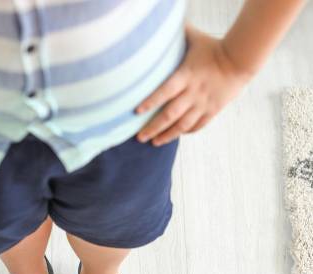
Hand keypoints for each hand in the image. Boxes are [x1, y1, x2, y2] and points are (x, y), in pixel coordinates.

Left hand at [135, 24, 252, 145]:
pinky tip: (176, 135)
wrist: (241, 60)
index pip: (165, 91)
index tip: (136, 112)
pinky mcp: (213, 110)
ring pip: (182, 125)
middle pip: (170, 114)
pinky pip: (197, 126)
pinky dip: (185, 132)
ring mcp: (203, 104)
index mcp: (186, 75)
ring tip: (153, 142)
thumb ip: (176, 38)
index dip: (150, 102)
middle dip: (153, 127)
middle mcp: (193, 92)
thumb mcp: (194, 40)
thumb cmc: (213, 48)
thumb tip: (160, 27)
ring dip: (167, 135)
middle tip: (139, 137)